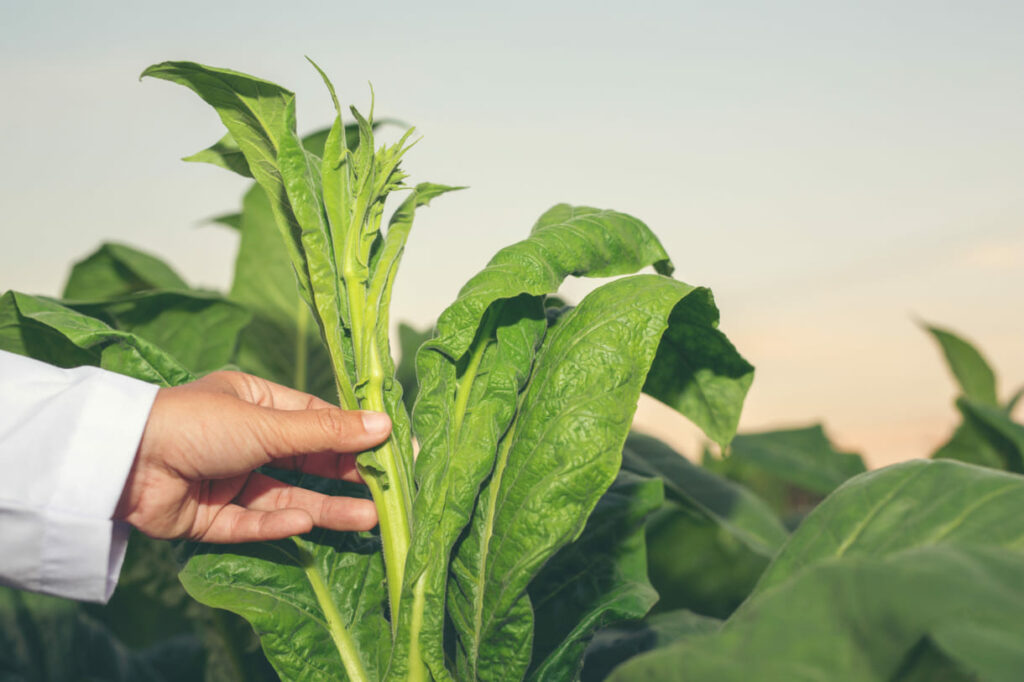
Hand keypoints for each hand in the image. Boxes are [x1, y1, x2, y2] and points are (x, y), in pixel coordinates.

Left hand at [114, 371, 388, 542]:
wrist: (121, 461)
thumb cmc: (196, 422)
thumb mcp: (268, 423)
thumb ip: (325, 431)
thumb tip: (384, 423)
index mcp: (255, 404)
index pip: (317, 420)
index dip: (356, 433)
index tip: (396, 446)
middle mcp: (245, 441)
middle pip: (307, 462)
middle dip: (347, 477)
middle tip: (391, 491)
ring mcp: (228, 481)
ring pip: (287, 497)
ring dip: (325, 508)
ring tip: (369, 519)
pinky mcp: (210, 518)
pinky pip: (252, 523)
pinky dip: (277, 526)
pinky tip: (305, 526)